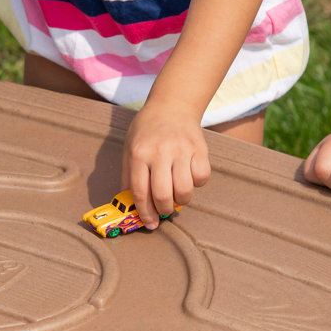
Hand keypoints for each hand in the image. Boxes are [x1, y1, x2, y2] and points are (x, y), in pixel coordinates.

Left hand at [121, 102, 210, 228]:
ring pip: (185, 190)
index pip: (140, 192)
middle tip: (164, 211)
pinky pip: (202, 177)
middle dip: (164, 210)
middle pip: (163, 194)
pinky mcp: (199, 148)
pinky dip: (197, 184)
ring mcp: (181, 149)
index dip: (145, 213)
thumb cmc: (147, 131)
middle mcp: (160, 152)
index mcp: (139, 154)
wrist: (171, 106)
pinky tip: (190, 178)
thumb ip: (128, 177)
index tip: (150, 224)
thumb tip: (130, 206)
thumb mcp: (129, 149)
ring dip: (181, 200)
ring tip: (177, 196)